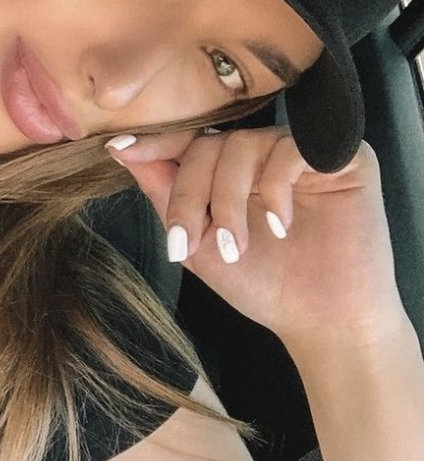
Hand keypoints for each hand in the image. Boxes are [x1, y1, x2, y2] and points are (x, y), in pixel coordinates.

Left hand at [106, 127, 406, 353]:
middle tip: (192, 242)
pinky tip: (279, 226)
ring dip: (228, 199)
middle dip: (190, 194)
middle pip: (207, 143)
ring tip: (234, 246)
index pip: (187, 140)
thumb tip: (120, 149)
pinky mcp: (342, 157)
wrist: (322, 320)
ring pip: (242, 144)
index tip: (119, 148)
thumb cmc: (261, 283)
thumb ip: (164, 194)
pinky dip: (276, 188)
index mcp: (227, 168)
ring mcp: (299, 151)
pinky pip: (292, 149)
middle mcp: (262, 152)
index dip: (154, 142)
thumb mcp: (197, 241)